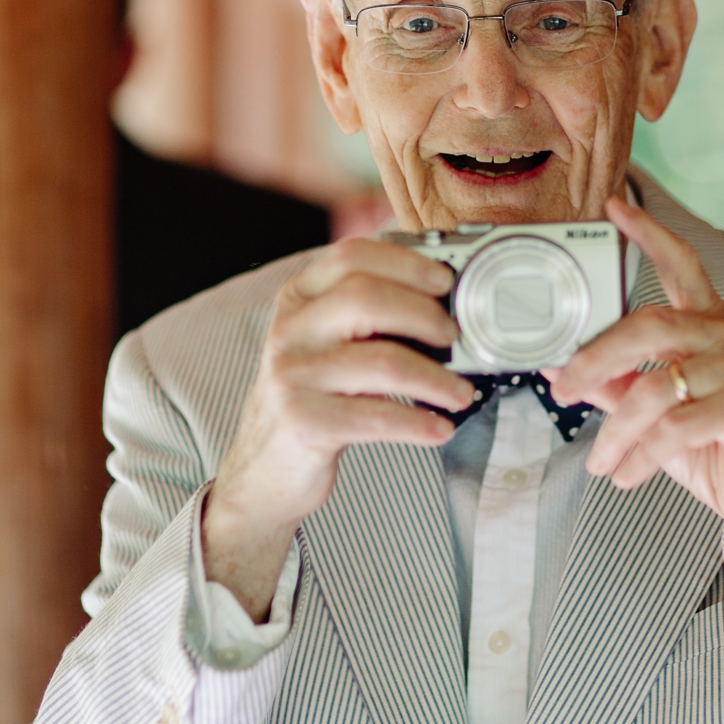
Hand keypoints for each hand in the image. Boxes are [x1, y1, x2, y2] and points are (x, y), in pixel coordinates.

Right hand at [202, 240, 472, 622]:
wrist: (263, 467)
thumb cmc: (312, 396)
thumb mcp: (325, 341)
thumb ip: (368, 313)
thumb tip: (445, 301)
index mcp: (298, 297)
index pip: (352, 256)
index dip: (406, 262)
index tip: (444, 280)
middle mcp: (290, 329)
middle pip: (367, 298)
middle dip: (425, 314)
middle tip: (455, 337)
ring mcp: (293, 375)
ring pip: (382, 361)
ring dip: (435, 378)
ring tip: (460, 392)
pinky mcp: (304, 422)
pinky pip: (377, 417)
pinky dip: (419, 423)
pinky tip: (440, 427)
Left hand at [547, 198, 723, 596]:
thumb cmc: (715, 452)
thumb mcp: (657, 416)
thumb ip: (617, 386)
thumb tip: (560, 369)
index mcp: (711, 327)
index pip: (682, 265)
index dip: (649, 234)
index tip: (613, 207)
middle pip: (651, 324)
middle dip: (596, 356)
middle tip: (562, 390)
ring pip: (657, 386)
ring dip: (616, 430)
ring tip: (599, 462)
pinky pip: (676, 426)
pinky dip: (641, 455)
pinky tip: (626, 475)